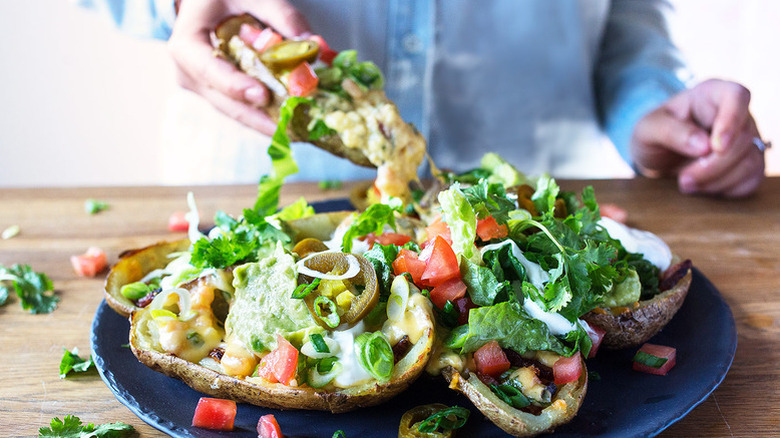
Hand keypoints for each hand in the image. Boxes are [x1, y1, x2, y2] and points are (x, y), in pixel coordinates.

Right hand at [168, 0, 310, 135]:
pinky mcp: (218, 96)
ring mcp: (203, 89)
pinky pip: (244, 109)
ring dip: (268, 122)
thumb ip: (281, 16)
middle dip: (261, 118)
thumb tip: (313, 44)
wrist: (204, 5)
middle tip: (294, 127)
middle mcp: (189, 74)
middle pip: (226, 103)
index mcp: (186, 45)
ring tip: (299, 130)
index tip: (263, 96)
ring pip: (237, 112)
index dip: (236, 86)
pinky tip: (293, 123)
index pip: (210, 70)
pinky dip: (267, 115)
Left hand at [631, 79, 765, 196]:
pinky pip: (751, 180)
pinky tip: (702, 188)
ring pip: (750, 162)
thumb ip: (670, 132)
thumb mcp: (648, 129)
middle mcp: (736, 114)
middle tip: (683, 179)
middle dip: (713, 165)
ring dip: (717, 180)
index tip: (715, 147)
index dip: (731, 121)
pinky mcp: (748, 164)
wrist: (658, 154)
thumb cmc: (654, 133)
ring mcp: (746, 140)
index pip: (737, 96)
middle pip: (744, 137)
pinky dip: (726, 190)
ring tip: (686, 184)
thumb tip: (703, 146)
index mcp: (712, 94)